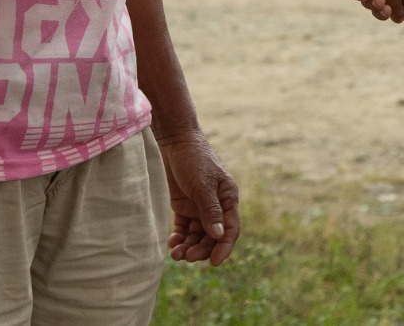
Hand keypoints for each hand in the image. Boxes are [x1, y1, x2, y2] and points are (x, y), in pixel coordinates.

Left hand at [155, 129, 239, 265]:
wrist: (174, 141)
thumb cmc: (194, 158)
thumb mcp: (203, 184)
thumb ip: (211, 210)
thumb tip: (219, 236)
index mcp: (228, 198)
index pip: (231, 229)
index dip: (224, 247)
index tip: (214, 262)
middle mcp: (216, 206)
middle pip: (213, 236)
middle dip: (202, 249)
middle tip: (187, 257)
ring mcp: (199, 207)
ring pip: (198, 235)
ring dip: (189, 246)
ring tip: (176, 253)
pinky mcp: (184, 206)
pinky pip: (184, 229)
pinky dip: (180, 238)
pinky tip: (172, 243)